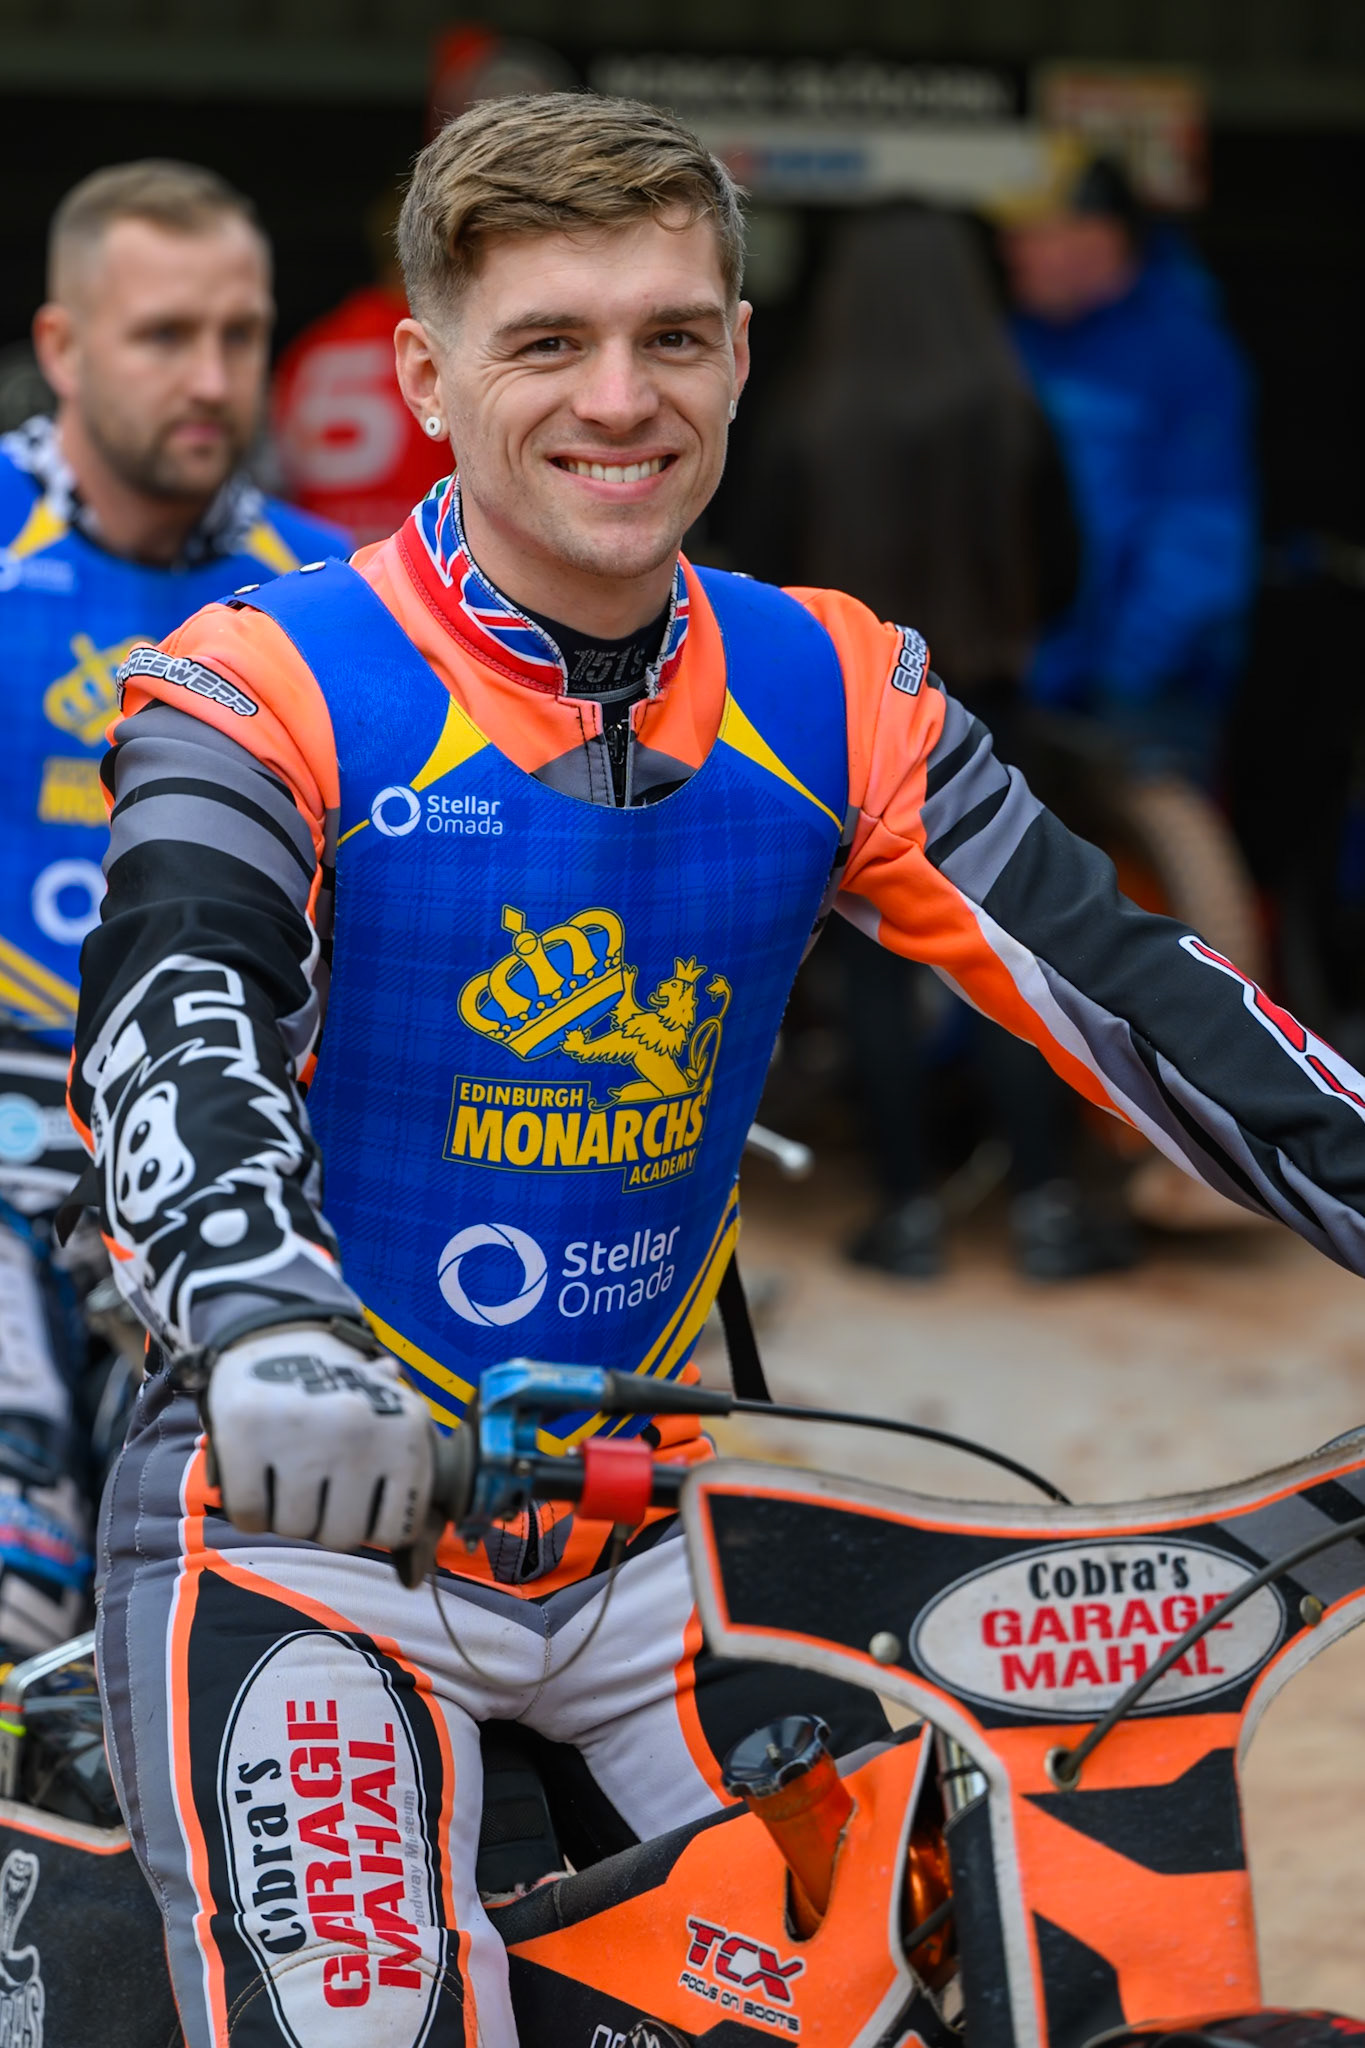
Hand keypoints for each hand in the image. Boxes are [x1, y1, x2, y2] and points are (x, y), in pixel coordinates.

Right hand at [203, 1324, 435, 1565]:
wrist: (280, 1332)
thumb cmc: (344, 1395)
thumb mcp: (392, 1421)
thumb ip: (404, 1488)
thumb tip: (412, 1576)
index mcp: (406, 1429)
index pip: (396, 1529)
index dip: (370, 1523)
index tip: (356, 1499)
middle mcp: (359, 1429)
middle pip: (341, 1535)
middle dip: (325, 1521)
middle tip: (315, 1486)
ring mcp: (301, 1431)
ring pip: (294, 1527)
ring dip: (286, 1513)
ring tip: (287, 1473)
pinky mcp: (246, 1433)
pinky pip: (248, 1514)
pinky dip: (249, 1507)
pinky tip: (258, 1474)